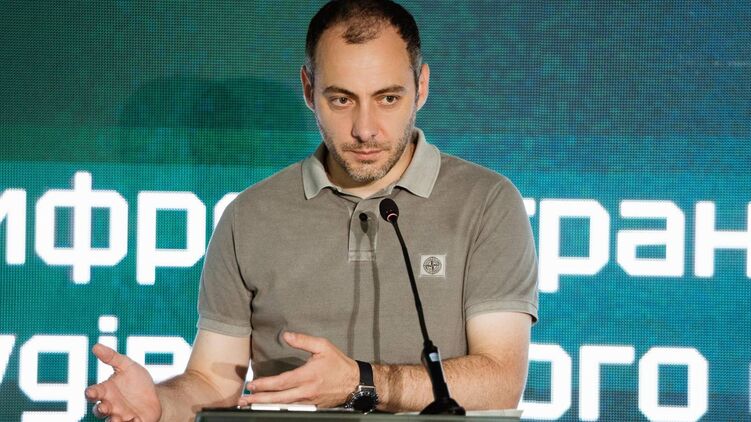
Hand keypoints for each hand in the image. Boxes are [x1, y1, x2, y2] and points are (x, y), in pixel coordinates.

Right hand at [85, 344, 161, 420]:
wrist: (155, 397)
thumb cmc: (137, 382)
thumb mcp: (127, 366)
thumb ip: (112, 357)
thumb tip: (95, 346)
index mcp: (106, 391)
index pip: (93, 393)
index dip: (90, 393)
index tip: (91, 391)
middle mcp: (110, 406)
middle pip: (99, 410)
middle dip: (100, 409)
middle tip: (104, 407)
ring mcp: (120, 416)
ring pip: (111, 421)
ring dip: (112, 421)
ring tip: (115, 419)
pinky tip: (134, 420)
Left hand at [238, 332, 358, 407]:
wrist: (354, 382)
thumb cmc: (338, 363)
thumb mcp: (323, 346)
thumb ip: (303, 340)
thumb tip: (286, 335)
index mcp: (308, 375)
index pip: (282, 382)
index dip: (265, 384)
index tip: (252, 384)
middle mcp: (306, 391)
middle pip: (278, 398)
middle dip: (259, 400)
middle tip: (244, 400)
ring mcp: (308, 401)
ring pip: (284, 405)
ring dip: (266, 406)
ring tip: (251, 405)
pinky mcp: (312, 406)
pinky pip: (293, 408)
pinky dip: (279, 408)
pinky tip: (269, 407)